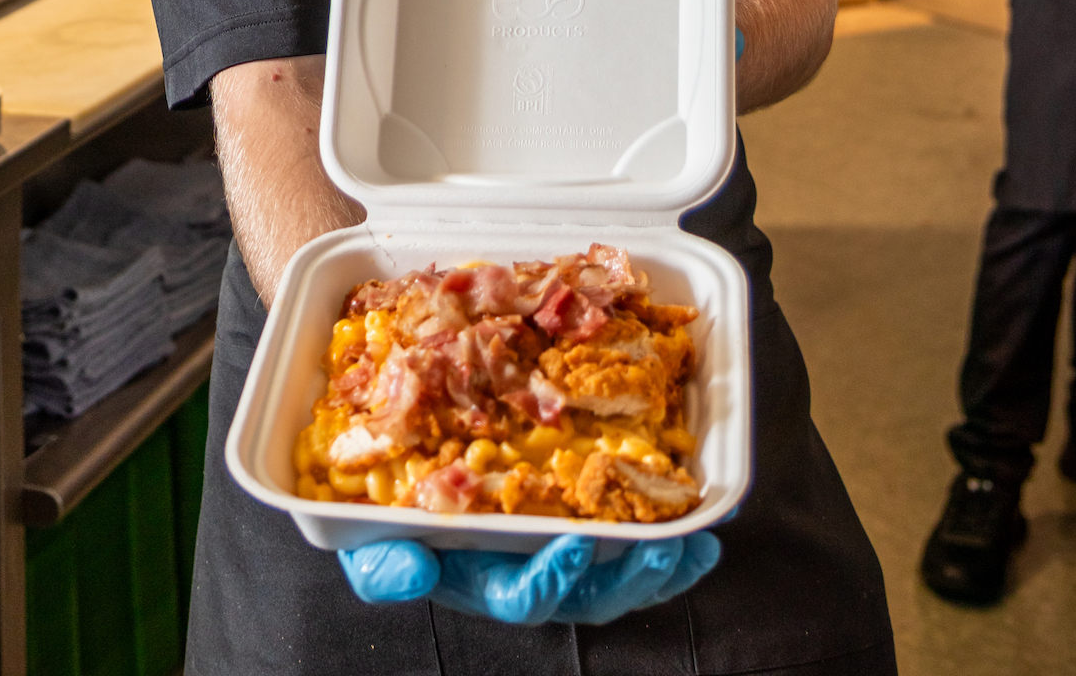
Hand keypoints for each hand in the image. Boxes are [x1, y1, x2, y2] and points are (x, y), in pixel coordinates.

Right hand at [338, 529, 720, 625]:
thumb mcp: (372, 539)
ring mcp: (566, 549)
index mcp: (489, 581)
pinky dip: (668, 530)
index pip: (525, 598)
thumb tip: (409, 573)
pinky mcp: (587, 515)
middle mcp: (535, 573)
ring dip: (663, 563)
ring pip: (624, 573)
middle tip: (663, 551)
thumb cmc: (392, 517)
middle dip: (633, 578)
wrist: (404, 478)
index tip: (573, 547)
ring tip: (697, 543)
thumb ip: (382, 563)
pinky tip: (704, 516)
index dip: (552, 579)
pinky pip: (634, 534)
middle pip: (595, 596)